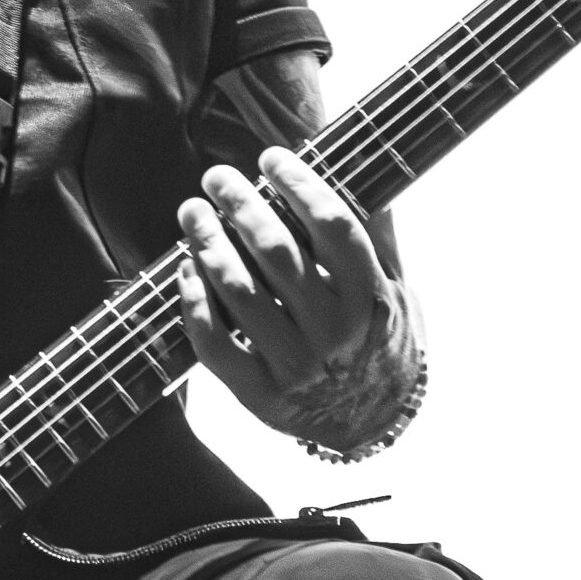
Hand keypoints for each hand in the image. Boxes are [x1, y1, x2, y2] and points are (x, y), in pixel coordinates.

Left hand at [178, 146, 422, 453]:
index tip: (272, 157)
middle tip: (217, 178)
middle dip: (240, 205)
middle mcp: (335, 335)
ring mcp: (294, 368)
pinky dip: (193, 299)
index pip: (333, 227)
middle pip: (277, 253)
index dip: (299, 185)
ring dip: (208, 243)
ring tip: (192, 213)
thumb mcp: (395, 287)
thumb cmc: (379, 339)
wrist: (371, 422)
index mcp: (371, 300)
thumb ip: (375, 233)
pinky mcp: (257, 394)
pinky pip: (213, 342)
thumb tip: (360, 163)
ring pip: (239, 292)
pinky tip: (186, 265)